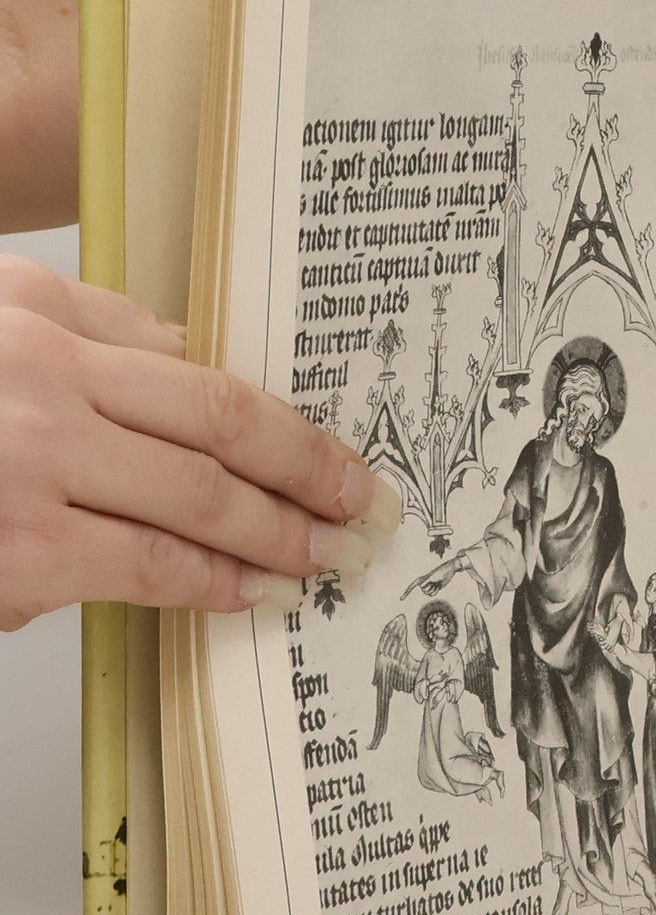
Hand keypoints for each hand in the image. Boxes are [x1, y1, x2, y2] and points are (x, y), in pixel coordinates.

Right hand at [0, 256, 400, 629]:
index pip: (201, 379)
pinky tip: (247, 593)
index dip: (287, 426)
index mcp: (41, 325)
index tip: (337, 457)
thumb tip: (179, 342)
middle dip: (308, 479)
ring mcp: (27, 473)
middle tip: (362, 509)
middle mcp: (43, 390)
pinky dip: (206, 584)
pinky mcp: (16, 556)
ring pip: (191, 508)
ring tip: (324, 559)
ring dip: (275, 539)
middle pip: (218, 435)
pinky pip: (138, 569)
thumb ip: (85, 321)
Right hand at [407, 558, 461, 598]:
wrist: (449, 570)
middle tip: (435, 581)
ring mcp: (428, 586)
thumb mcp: (433, 577)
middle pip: (424, 592)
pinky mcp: (433, 588)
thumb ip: (427, 582)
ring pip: (428, 594)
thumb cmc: (441, 572)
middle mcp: (423, 583)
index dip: (405, 593)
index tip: (400, 599)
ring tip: (437, 582)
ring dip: (434, 590)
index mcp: (421, 579)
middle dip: (430, 588)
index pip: (411, 587)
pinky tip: (439, 585)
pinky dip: (436, 591)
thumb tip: (421, 586)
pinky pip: (433, 595)